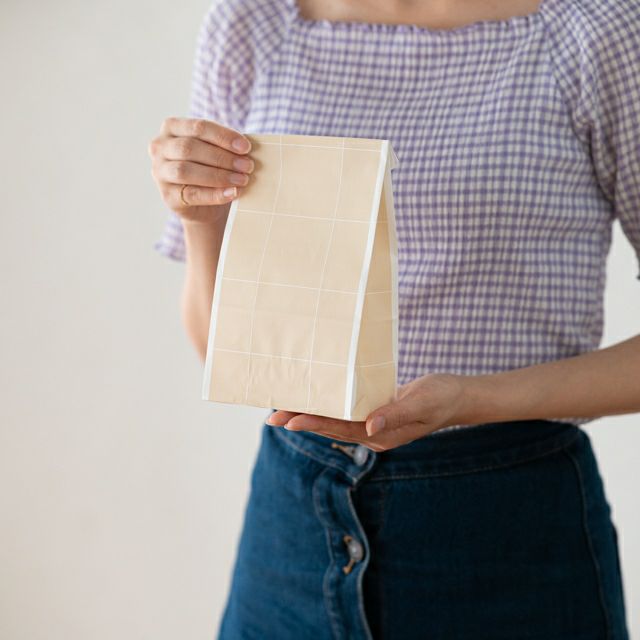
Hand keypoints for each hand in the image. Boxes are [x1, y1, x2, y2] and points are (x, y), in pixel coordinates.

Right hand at [148, 117, 254, 222]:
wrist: (204, 205)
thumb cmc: (211, 169)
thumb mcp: (216, 152)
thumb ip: (225, 146)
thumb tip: (247, 146)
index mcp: (172, 128)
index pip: (198, 127)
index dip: (223, 136)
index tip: (246, 147)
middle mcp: (160, 148)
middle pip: (190, 148)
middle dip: (222, 157)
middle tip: (247, 166)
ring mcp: (160, 173)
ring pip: (186, 171)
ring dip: (218, 175)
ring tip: (242, 179)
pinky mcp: (168, 196)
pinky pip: (191, 194)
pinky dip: (215, 194)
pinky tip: (233, 193)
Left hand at [266, 373, 466, 450]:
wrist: (457, 397)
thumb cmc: (442, 398)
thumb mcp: (421, 403)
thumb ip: (396, 414)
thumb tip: (369, 427)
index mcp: (382, 436)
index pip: (340, 429)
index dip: (313, 424)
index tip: (289, 419)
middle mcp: (372, 434)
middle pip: (330, 427)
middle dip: (302, 421)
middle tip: (272, 416)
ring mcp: (373, 425)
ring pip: (334, 420)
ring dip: (309, 414)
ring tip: (282, 409)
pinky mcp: (374, 413)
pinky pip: (344, 411)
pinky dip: (326, 405)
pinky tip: (313, 399)